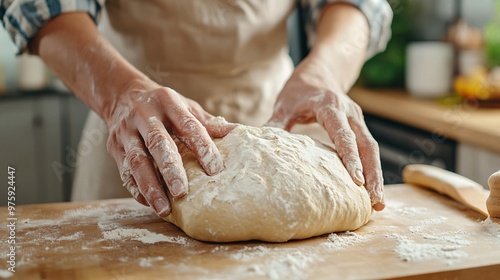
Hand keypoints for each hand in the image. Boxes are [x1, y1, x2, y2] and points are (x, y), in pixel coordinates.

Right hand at [105, 82, 235, 216]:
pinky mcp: (114, 147)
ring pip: (136, 160)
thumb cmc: (164, 106)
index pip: (187, 125)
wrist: (122, 94)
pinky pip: (124, 171)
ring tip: (163, 209)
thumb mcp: (186, 106)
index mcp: (168, 102)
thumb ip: (208, 123)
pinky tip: (148, 203)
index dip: (202, 147)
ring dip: (150, 186)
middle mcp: (144, 115)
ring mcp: (126, 132)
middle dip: (170, 169)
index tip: (215, 169)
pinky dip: (135, 188)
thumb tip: (239, 132)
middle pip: (158, 143)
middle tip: (182, 192)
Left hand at [268, 56, 384, 210]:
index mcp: (330, 105)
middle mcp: (349, 113)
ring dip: (376, 175)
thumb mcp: (284, 103)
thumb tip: (255, 143)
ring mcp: (357, 120)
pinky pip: (368, 149)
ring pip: (372, 149)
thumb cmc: (299, 90)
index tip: (356, 180)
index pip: (343, 134)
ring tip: (378, 203)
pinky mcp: (359, 127)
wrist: (320, 73)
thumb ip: (275, 123)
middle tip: (375, 201)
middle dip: (373, 173)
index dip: (350, 157)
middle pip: (366, 145)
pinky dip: (371, 169)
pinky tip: (371, 188)